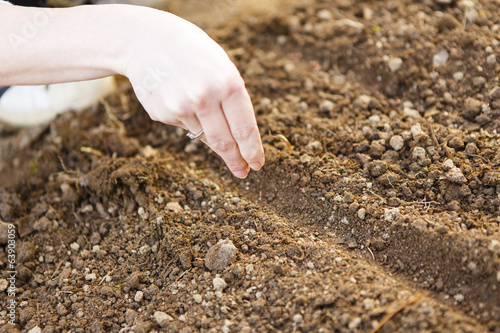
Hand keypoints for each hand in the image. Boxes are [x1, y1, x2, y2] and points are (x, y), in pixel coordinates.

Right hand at [122, 10, 264, 177]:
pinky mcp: (162, 114)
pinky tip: (179, 96)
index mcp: (227, 83)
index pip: (244, 128)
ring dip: (210, 134)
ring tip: (203, 109)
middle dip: (236, 160)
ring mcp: (180, 107)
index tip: (257, 164)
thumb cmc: (195, 55)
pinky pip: (184, 126)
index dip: (252, 151)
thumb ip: (232, 102)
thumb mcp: (222, 68)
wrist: (146, 41)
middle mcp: (204, 97)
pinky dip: (188, 118)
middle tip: (242, 171)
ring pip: (203, 136)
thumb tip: (237, 141)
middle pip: (224, 142)